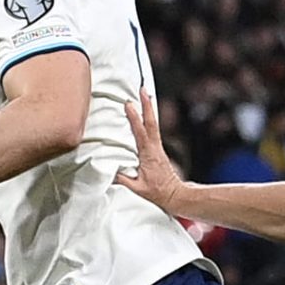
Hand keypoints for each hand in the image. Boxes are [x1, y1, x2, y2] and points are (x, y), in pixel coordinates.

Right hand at [113, 93, 184, 211]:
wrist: (175, 194)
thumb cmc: (157, 192)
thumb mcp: (138, 189)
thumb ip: (123, 180)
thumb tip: (109, 172)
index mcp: (148, 155)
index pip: (140, 133)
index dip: (134, 118)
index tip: (129, 104)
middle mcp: (154, 148)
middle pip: (151, 122)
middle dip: (147, 105)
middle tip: (143, 89)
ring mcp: (157, 148)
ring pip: (153, 124)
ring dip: (149, 109)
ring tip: (145, 95)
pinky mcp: (158, 150)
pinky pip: (153, 130)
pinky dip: (149, 119)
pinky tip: (146, 114)